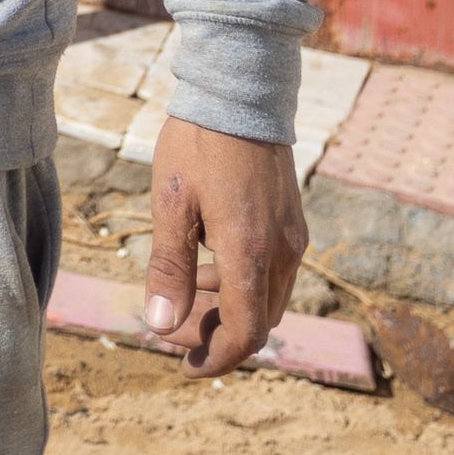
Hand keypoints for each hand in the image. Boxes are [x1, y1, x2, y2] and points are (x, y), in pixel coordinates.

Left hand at [142, 118, 308, 377]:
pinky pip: (273, 272)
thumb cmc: (199, 144)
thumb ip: (169, 269)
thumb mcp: (171, 206)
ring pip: (268, 299)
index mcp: (251, 253)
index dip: (216, 358)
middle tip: (173, 327)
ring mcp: (293, 236)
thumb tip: (160, 325)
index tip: (184, 364)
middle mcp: (282, 251)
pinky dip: (243, 283)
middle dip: (217, 334)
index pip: (245, 334)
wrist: (241, 90)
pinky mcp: (293, 220)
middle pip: (259, 322)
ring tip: (185, 293)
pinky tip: (208, 261)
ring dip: (229, 309)